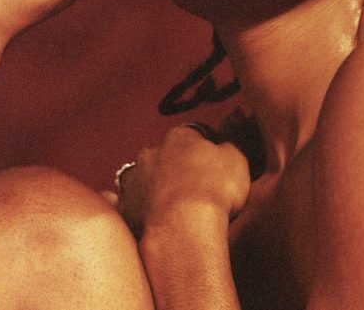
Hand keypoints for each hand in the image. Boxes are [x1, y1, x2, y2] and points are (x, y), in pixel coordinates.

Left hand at [115, 125, 250, 236]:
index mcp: (179, 137)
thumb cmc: (212, 191)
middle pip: (166, 156)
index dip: (206, 150)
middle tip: (198, 187)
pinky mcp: (126, 209)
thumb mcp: (237, 160)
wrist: (184, 228)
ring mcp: (135, 181)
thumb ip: (232, 145)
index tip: (216, 165)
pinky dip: (141, 211)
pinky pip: (131, 206)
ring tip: (178, 208)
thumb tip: (228, 141)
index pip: (193, 135)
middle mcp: (151, 154)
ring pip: (146, 179)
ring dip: (158, 188)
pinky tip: (155, 220)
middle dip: (178, 168)